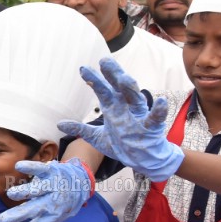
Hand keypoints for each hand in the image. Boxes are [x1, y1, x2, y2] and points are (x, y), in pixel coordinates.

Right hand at [0, 159, 94, 221]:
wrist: (80, 181)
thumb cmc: (62, 203)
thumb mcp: (54, 217)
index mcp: (54, 216)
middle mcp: (53, 202)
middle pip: (33, 210)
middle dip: (16, 216)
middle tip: (0, 221)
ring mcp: (53, 186)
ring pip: (37, 190)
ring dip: (24, 192)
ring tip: (11, 195)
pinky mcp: (51, 172)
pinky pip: (40, 169)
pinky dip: (30, 167)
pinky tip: (19, 166)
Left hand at [57, 58, 184, 181]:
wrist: (141, 160)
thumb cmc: (121, 145)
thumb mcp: (97, 137)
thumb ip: (80, 129)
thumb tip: (59, 124)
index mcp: (114, 108)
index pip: (103, 90)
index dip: (94, 80)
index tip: (83, 68)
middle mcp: (126, 108)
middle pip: (119, 88)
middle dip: (113, 75)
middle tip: (105, 61)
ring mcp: (139, 117)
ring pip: (136, 99)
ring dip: (130, 89)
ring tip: (124, 78)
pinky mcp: (151, 128)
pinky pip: (155, 118)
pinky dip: (159, 110)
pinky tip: (161, 101)